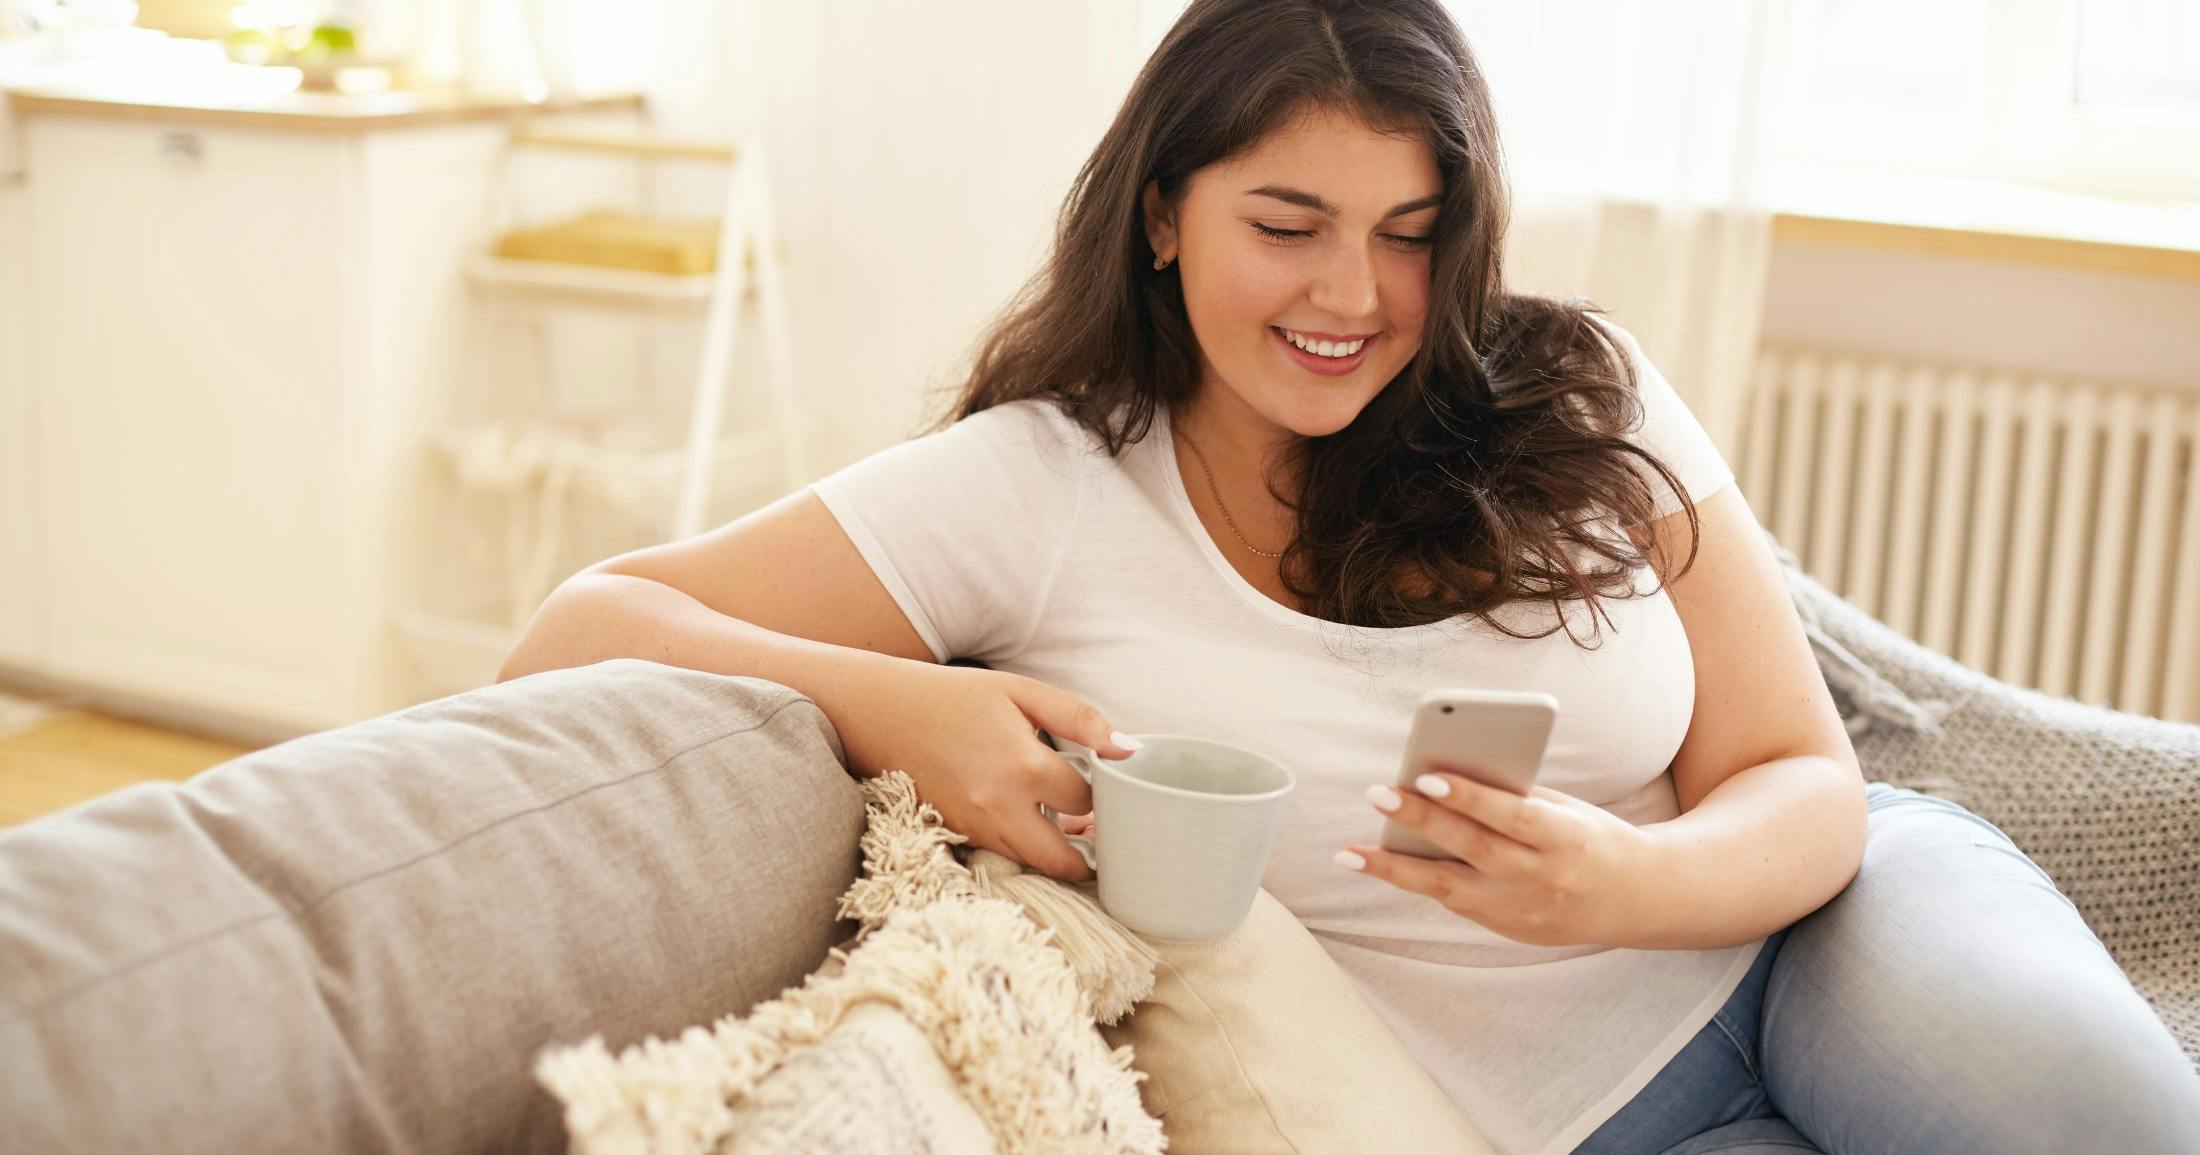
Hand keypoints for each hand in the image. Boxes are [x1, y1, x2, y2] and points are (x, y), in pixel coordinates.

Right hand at [836, 658, 1133, 884]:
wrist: (880, 714)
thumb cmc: (954, 697)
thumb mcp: (1021, 692)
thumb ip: (1079, 719)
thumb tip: (1127, 749)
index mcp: (1023, 766)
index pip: (1087, 802)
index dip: (1102, 794)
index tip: (1102, 782)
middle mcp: (999, 808)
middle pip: (1065, 862)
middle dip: (1088, 851)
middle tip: (1097, 829)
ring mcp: (975, 829)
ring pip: (1034, 864)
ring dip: (1056, 852)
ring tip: (1066, 823)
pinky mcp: (957, 837)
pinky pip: (1004, 855)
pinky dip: (1023, 845)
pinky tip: (1026, 816)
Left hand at [1340, 764, 1653, 947]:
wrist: (1635, 898)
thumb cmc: (1591, 837)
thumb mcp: (1566, 811)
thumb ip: (1516, 799)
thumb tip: (1449, 778)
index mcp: (1565, 839)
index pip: (1511, 815)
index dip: (1471, 797)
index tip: (1428, 774)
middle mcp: (1542, 878)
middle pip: (1473, 847)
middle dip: (1422, 820)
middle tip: (1378, 792)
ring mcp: (1522, 909)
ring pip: (1450, 888)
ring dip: (1395, 868)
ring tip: (1350, 852)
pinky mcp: (1508, 928)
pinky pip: (1454, 902)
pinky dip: (1417, 882)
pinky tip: (1382, 864)